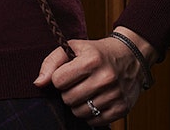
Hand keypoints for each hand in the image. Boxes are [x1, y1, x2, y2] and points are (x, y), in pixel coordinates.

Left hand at [32, 29, 152, 125]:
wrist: (131, 56)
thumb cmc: (96, 53)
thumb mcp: (73, 47)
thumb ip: (51, 63)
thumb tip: (38, 84)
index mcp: (91, 60)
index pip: (58, 81)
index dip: (58, 78)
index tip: (67, 74)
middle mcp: (105, 78)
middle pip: (68, 99)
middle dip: (67, 92)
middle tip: (77, 84)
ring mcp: (115, 94)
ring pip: (80, 112)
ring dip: (78, 104)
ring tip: (86, 92)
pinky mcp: (122, 108)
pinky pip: (95, 122)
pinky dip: (91, 114)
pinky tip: (96, 100)